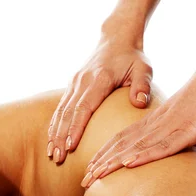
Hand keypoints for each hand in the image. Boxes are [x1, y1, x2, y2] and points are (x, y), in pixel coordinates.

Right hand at [47, 37, 152, 163]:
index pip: (83, 107)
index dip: (75, 128)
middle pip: (68, 113)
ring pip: (61, 111)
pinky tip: (52, 139)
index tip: (70, 146)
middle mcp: (82, 81)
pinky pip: (61, 107)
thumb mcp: (143, 69)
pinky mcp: (72, 85)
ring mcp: (75, 82)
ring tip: (52, 153)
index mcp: (99, 79)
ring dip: (54, 133)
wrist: (116, 39)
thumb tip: (140, 103)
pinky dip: (55, 124)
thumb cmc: (132, 57)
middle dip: (60, 136)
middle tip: (57, 157)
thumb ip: (142, 86)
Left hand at [81, 59, 195, 186]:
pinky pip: (162, 145)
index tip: (90, 170)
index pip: (123, 139)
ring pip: (135, 147)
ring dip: (113, 163)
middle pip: (122, 145)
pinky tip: (127, 164)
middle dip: (101, 164)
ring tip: (94, 176)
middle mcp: (157, 124)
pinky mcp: (189, 129)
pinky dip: (143, 155)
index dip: (105, 155)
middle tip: (83, 181)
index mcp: (156, 120)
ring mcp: (171, 126)